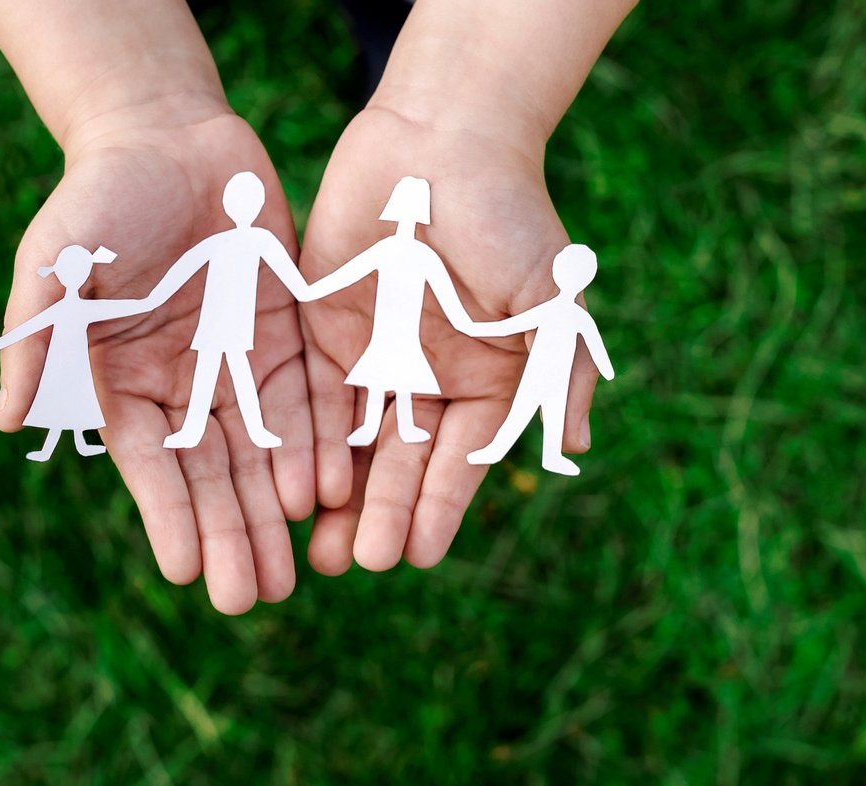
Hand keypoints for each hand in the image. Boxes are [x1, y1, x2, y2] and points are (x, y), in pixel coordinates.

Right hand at [0, 102, 314, 613]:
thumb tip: (10, 422)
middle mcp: (183, 384)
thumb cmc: (97, 198)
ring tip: (296, 570)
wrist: (164, 134)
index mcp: (123, 381)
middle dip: (232, 534)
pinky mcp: (285, 331)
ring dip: (278, 508)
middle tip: (252, 597)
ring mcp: (238, 360)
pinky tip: (329, 488)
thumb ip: (38, 340)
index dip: (169, 517)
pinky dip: (317, 440)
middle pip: (212, 473)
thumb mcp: (54, 264)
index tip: (189, 571)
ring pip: (263, 448)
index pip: (151, 464)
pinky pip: (306, 394)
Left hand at [298, 105, 602, 573]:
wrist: (440, 142)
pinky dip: (306, 445)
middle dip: (383, 514)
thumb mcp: (550, 294)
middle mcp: (430, 382)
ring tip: (322, 551)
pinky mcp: (325, 336)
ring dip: (340, 499)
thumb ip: (559, 368)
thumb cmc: (507, 215)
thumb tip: (574, 446)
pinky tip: (292, 486)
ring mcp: (376, 362)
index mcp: (487, 382)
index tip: (421, 554)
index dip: (441, 506)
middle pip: (403, 465)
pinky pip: (315, 402)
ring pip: (355, 446)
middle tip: (360, 562)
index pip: (462, 460)